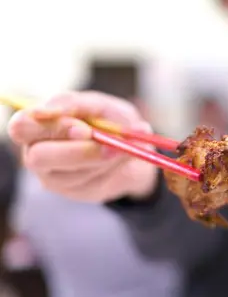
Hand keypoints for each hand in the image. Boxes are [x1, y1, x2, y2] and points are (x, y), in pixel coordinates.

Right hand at [8, 91, 157, 202]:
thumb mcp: (100, 105)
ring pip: (73, 173)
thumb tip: (51, 109)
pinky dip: (112, 168)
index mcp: (37, 125)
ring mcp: (55, 177)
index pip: (21, 127)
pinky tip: (119, 159)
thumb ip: (77, 104)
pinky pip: (93, 183)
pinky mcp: (77, 192)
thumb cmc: (111, 119)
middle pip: (39, 157)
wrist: (137, 146)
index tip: (84, 128)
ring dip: (103, 158)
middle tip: (111, 145)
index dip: (51, 127)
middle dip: (79, 151)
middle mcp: (37, 153)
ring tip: (121, 146)